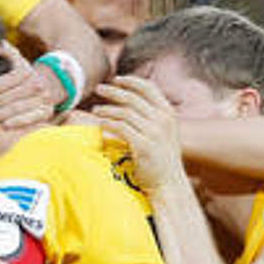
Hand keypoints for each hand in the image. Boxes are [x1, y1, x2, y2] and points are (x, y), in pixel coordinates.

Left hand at [0, 41, 57, 128]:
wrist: (54, 86)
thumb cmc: (27, 76)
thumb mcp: (19, 62)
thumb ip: (8, 53)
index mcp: (24, 72)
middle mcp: (33, 85)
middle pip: (4, 98)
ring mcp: (40, 99)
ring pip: (14, 109)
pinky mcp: (45, 112)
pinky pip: (30, 119)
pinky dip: (18, 123)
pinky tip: (3, 127)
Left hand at [91, 76, 185, 192]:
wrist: (168, 183)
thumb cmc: (161, 158)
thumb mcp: (162, 132)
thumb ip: (149, 116)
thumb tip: (127, 101)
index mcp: (168, 113)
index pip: (148, 88)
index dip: (131, 81)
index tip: (116, 79)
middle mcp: (163, 120)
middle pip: (133, 98)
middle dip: (113, 91)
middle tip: (98, 89)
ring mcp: (155, 133)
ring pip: (125, 113)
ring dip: (107, 109)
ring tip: (95, 110)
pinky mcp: (144, 146)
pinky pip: (121, 128)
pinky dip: (108, 124)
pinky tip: (100, 125)